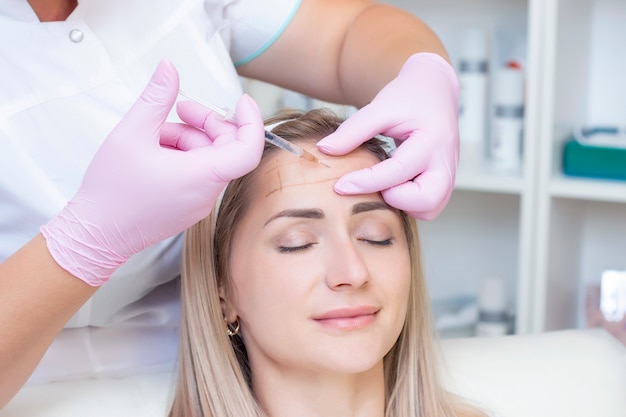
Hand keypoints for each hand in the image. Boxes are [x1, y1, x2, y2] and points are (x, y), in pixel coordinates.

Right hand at [41, 60, 264, 285]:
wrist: (95, 236)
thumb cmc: (111, 190)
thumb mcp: (132, 133)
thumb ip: (155, 97)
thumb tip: (169, 67)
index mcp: (202, 177)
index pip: (248, 149)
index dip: (251, 121)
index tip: (241, 100)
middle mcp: (207, 194)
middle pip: (225, 148)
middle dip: (205, 123)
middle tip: (178, 108)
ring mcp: (198, 203)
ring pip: (208, 159)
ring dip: (186, 138)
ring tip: (152, 134)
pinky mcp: (187, 207)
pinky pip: (197, 174)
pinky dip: (181, 156)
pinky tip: (153, 150)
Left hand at [316, 53, 458, 219]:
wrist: (434, 90)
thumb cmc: (408, 97)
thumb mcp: (380, 107)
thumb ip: (353, 130)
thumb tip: (324, 150)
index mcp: (432, 140)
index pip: (398, 171)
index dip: (366, 182)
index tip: (340, 185)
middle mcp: (445, 162)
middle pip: (426, 201)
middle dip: (395, 200)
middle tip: (375, 185)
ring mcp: (449, 174)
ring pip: (429, 209)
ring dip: (403, 205)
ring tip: (384, 185)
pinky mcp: (444, 182)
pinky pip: (429, 206)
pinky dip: (409, 203)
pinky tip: (394, 186)